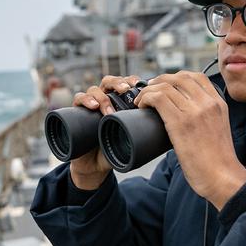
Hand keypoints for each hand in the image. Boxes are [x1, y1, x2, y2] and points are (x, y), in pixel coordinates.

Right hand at [69, 74, 141, 189]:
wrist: (94, 165)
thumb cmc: (114, 149)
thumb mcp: (131, 140)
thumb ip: (145, 136)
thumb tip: (168, 136)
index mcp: (118, 102)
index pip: (125, 84)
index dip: (131, 80)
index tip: (141, 84)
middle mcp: (104, 100)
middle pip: (110, 81)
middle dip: (118, 83)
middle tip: (126, 90)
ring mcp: (90, 105)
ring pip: (94, 89)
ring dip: (102, 96)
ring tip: (108, 109)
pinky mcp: (76, 112)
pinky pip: (78, 98)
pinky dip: (85, 99)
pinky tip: (93, 106)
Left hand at [133, 71, 245, 209]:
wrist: (223, 178)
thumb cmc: (218, 161)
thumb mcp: (218, 129)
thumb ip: (206, 117)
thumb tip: (182, 115)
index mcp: (218, 103)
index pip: (197, 77)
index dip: (176, 77)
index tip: (165, 85)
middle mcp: (207, 103)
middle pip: (179, 77)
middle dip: (159, 80)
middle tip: (148, 90)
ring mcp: (194, 111)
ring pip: (165, 86)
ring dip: (148, 90)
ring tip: (141, 100)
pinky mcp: (180, 123)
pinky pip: (158, 98)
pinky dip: (146, 98)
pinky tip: (141, 105)